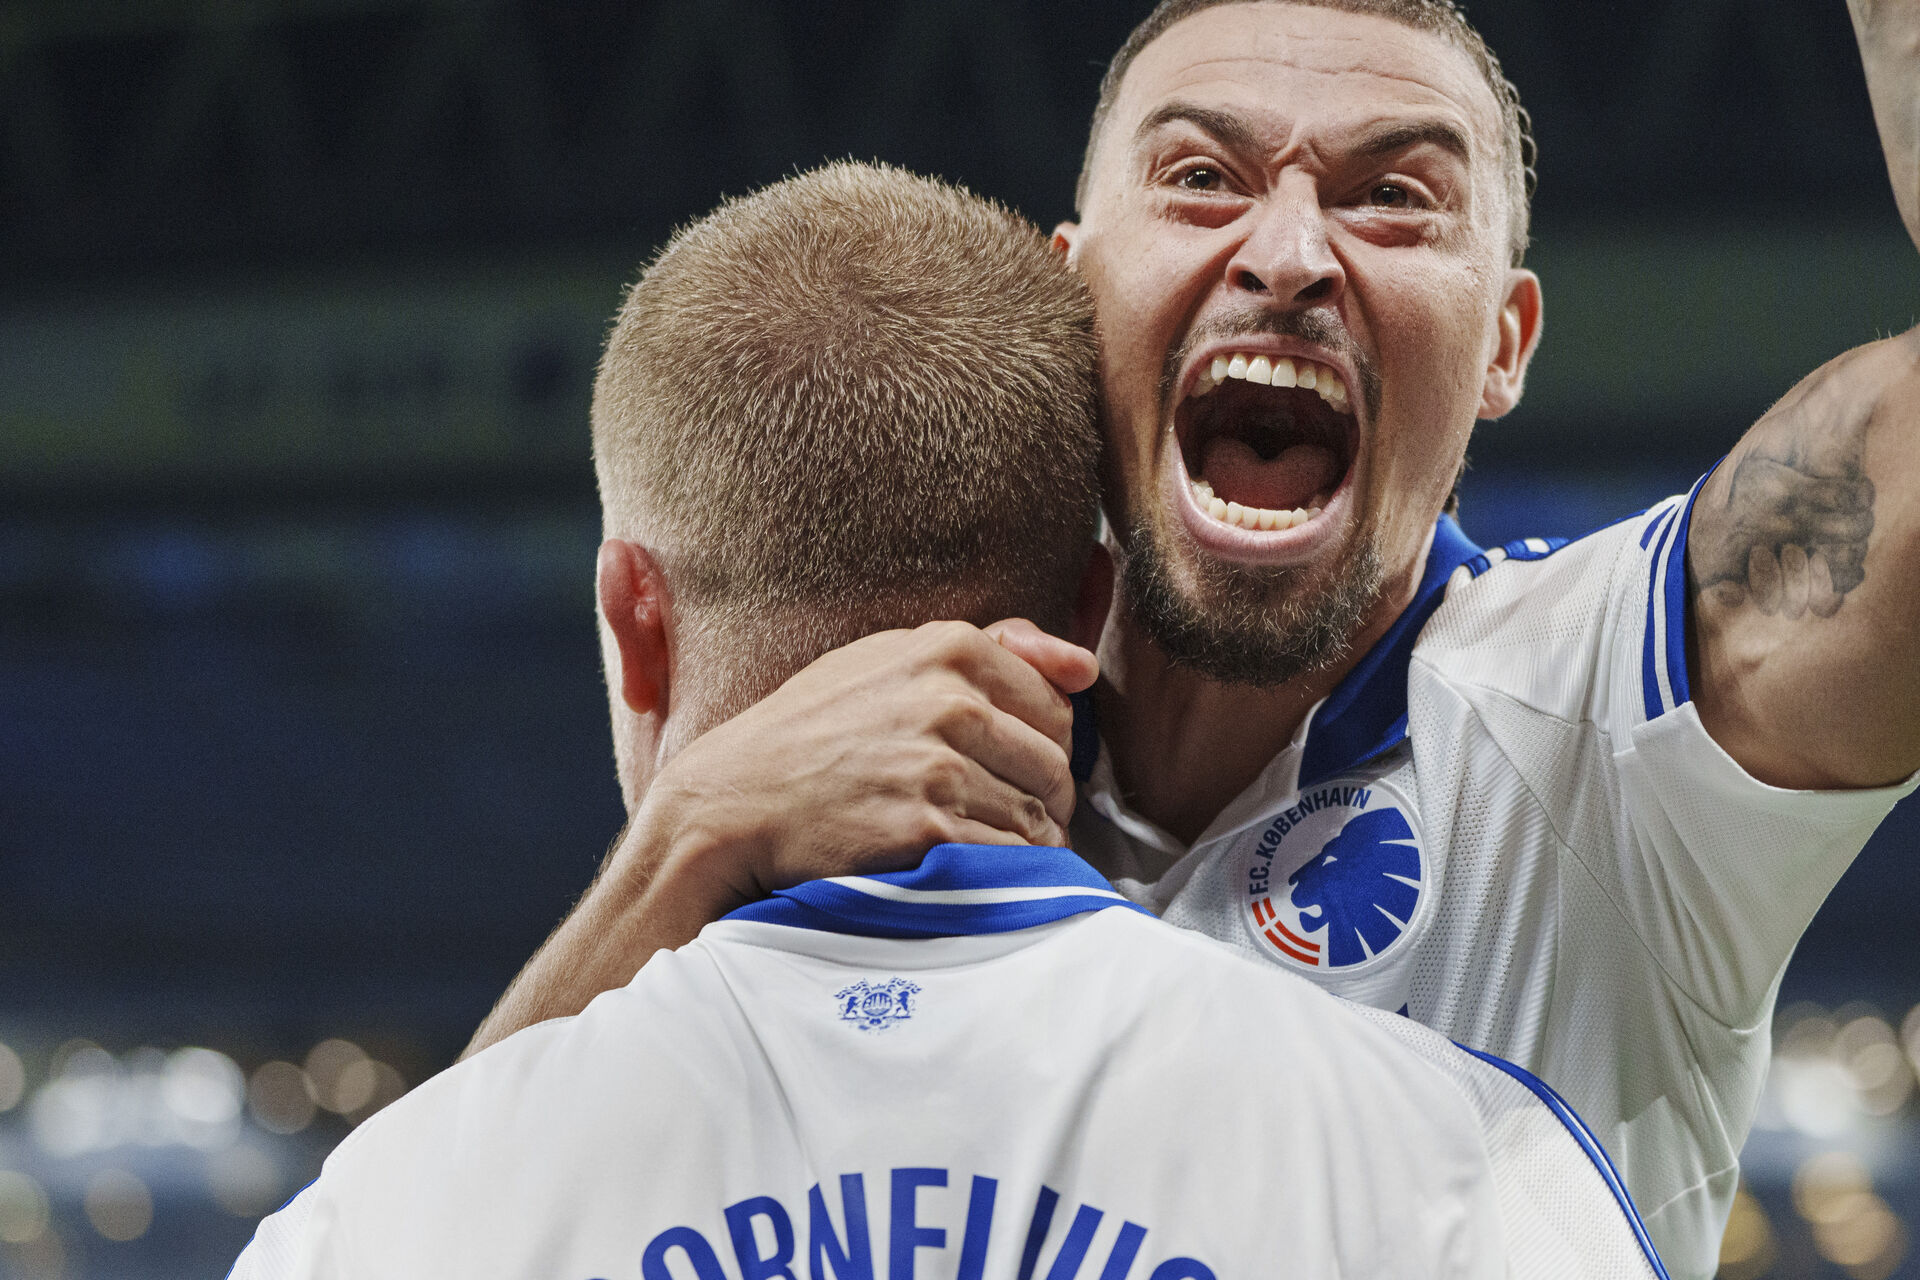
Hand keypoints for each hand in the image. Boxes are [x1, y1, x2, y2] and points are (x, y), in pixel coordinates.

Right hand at [625, 617, 1096, 917]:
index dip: (1044, 748)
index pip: (1057, 708)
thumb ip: (993, 648)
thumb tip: (1083, 666)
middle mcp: (950, 702)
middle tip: (1008, 819)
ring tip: (984, 847)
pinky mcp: (924, 829)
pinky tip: (965, 870)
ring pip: (1036, 818)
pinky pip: (1005, 858)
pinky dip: (998, 874)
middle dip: (1043, 802)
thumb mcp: (889, 659)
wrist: (733, 802)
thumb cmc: (811, 731)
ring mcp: (937, 768)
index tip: (1014, 770)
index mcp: (950, 649)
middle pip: (1055, 766)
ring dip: (1024, 844)